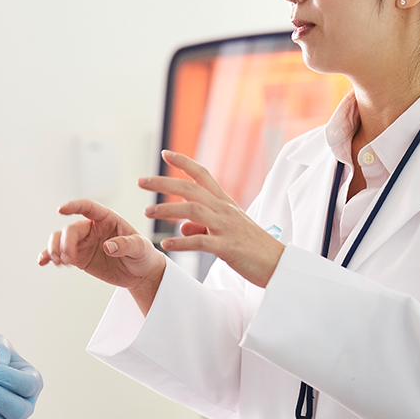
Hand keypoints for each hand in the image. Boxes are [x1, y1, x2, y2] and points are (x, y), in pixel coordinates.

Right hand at [38, 199, 164, 291]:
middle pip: (71, 229)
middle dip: (65, 243)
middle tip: (68, 259)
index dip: (74, 206)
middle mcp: (92, 228)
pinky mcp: (79, 257)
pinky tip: (43, 262)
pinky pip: (59, 254)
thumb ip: (126, 245)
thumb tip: (109, 247)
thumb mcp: (141, 248)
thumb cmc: (143, 255)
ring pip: (60, 239)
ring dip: (54, 248)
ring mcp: (83, 243)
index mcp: (107, 219)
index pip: (88, 207)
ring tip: (59, 262)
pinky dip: (49, 256)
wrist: (140, 274)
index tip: (62, 209)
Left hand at [138, 150, 283, 287]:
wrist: (279, 264)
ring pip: (193, 211)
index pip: (202, 175)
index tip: (165, 153)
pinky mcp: (228, 247)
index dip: (184, 162)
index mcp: (224, 203)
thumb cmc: (252, 247)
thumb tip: (181, 225)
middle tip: (141, 181)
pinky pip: (201, 242)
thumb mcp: (226, 230)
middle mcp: (224, 210)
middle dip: (163, 183)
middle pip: (190, 189)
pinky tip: (166, 244)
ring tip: (147, 213)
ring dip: (167, 210)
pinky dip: (182, 242)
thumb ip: (201, 225)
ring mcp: (227, 227)